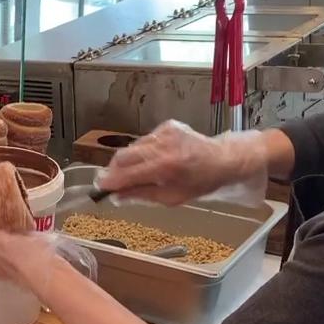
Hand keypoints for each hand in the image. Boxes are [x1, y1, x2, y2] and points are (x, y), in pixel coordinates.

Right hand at [100, 120, 268, 205]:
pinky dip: (141, 151)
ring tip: (134, 172)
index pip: (128, 173)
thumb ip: (141, 195)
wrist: (224, 159)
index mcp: (167, 167)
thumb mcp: (172, 198)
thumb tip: (116, 197)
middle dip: (113, 169)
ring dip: (127, 161)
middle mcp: (164, 146)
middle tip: (109, 180)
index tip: (99, 187)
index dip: (110, 180)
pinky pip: (144, 140)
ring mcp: (164, 132)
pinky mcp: (166, 125)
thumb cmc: (201, 183)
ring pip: (131, 147)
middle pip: (123, 156)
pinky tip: (152, 159)